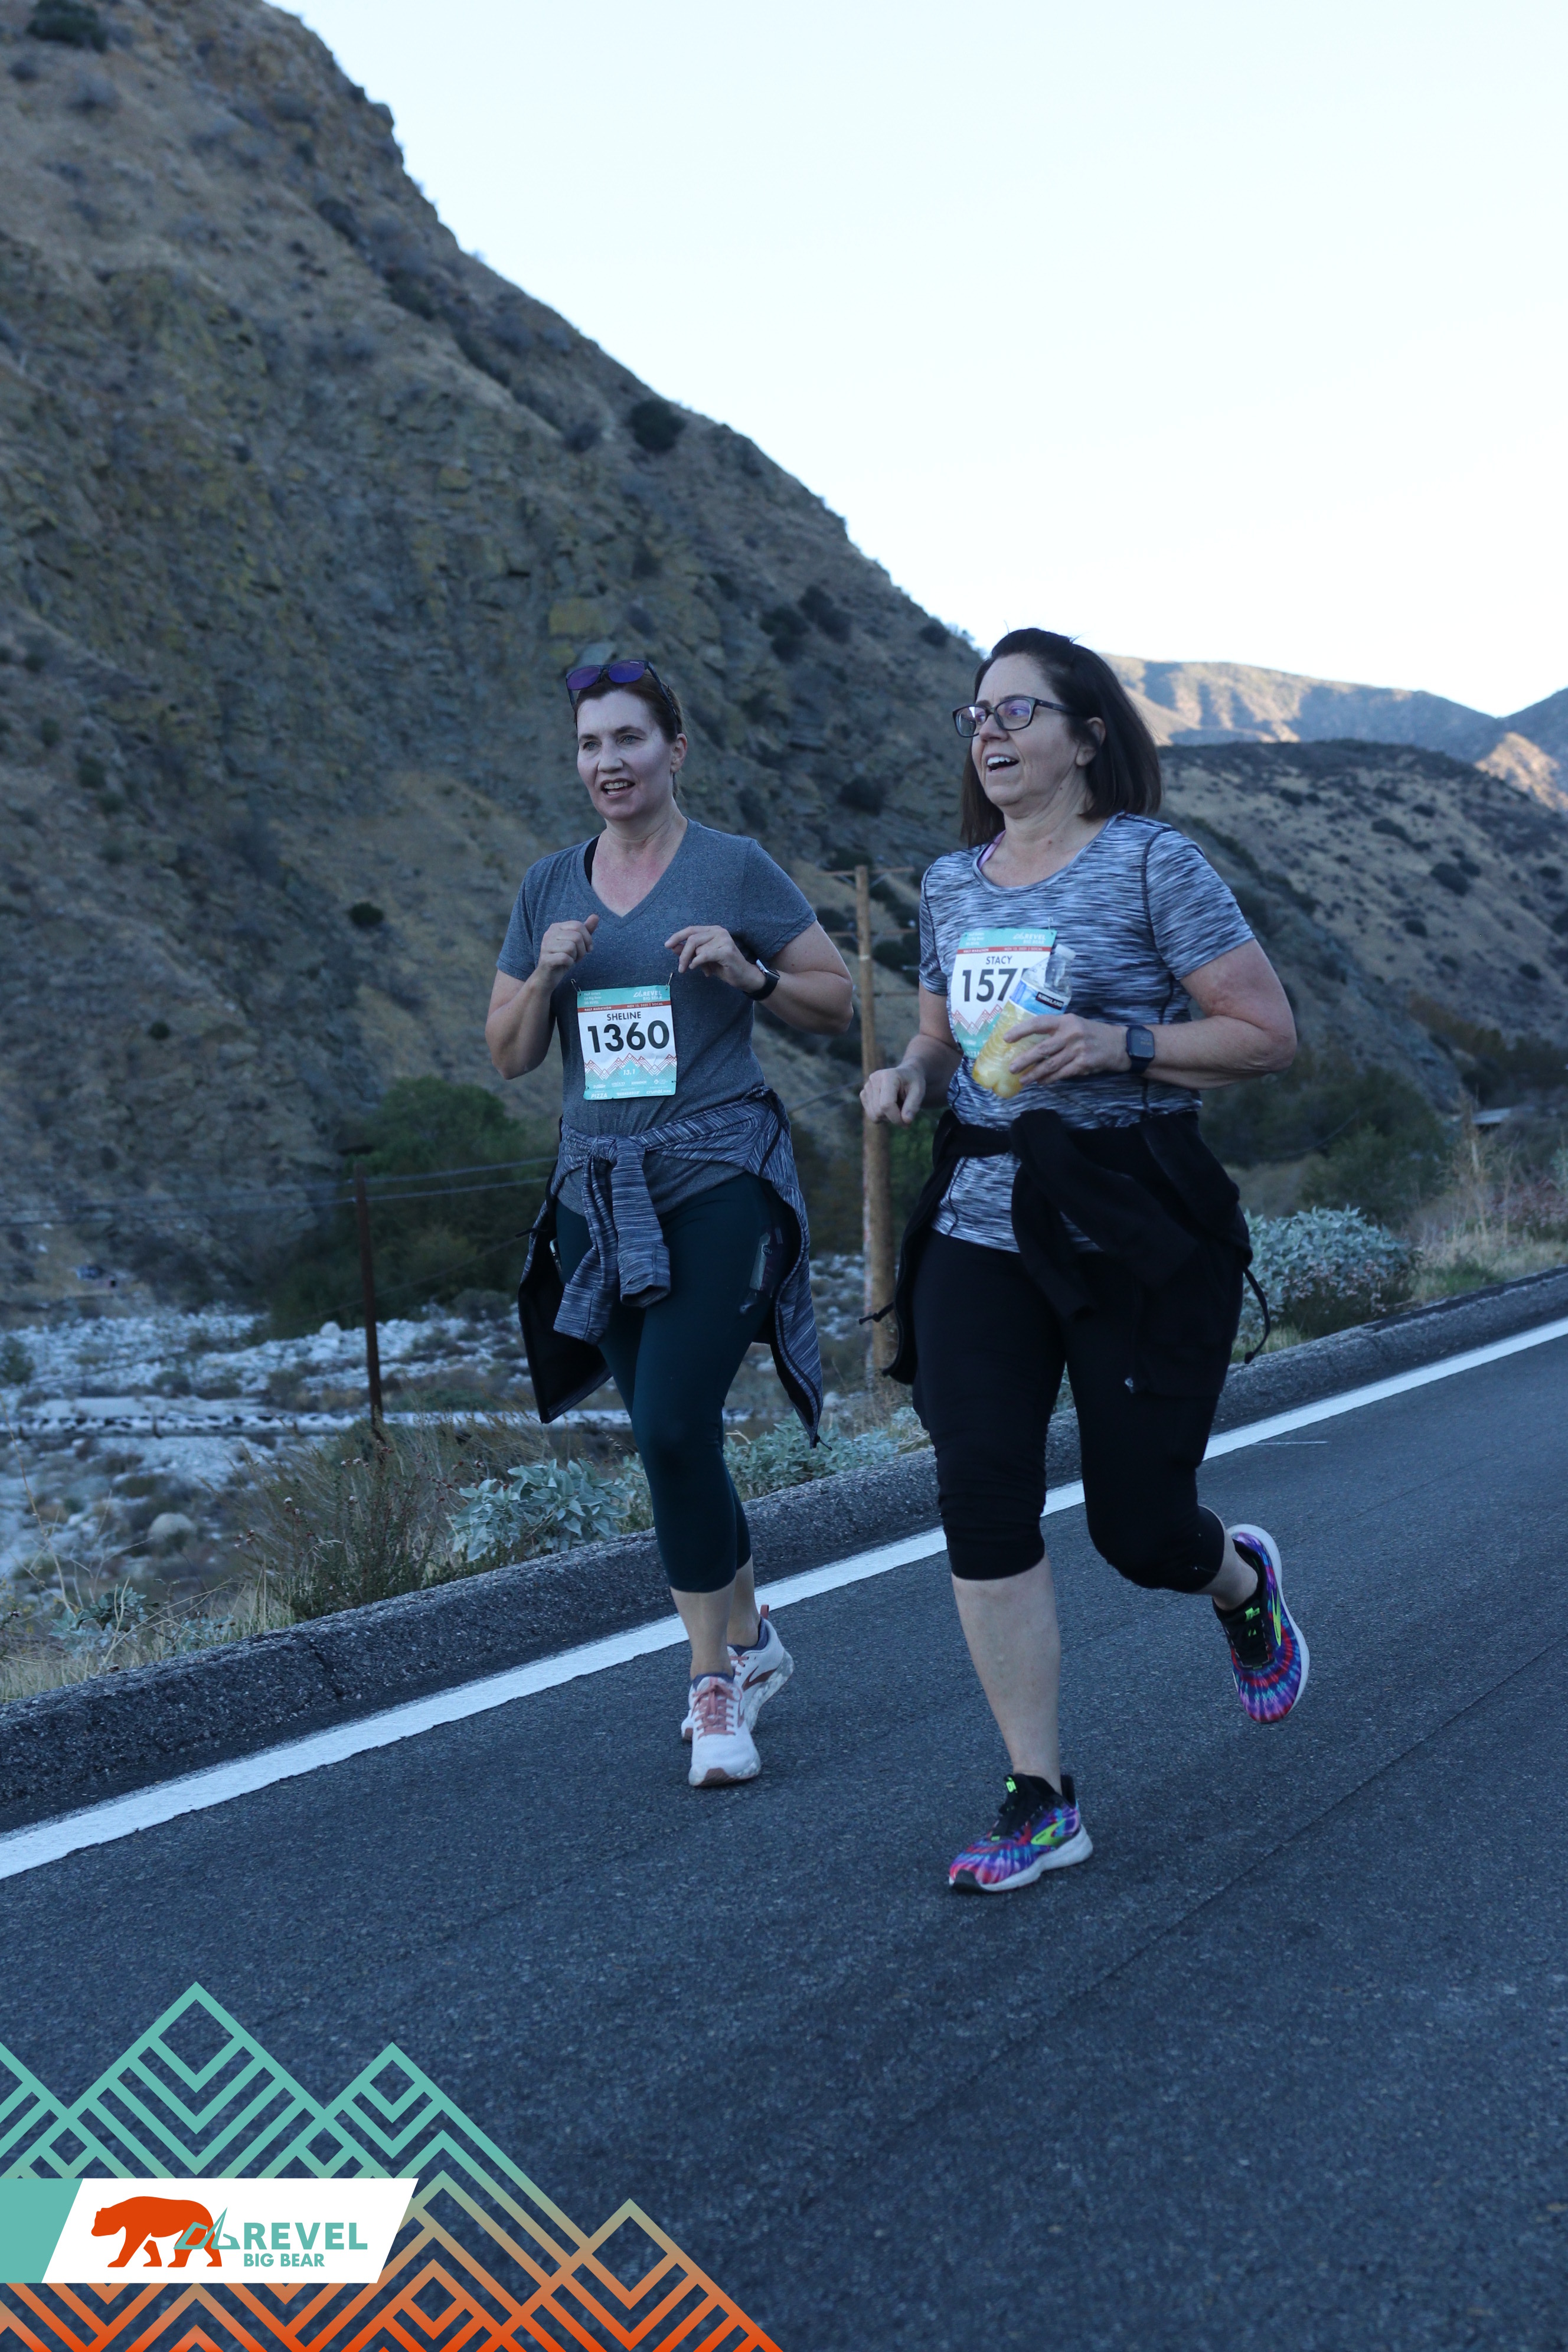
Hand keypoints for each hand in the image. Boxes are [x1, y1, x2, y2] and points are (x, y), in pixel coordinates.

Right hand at [534, 913, 597, 985]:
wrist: (547, 976)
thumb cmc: (563, 958)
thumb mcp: (576, 943)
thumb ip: (585, 930)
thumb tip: (595, 916)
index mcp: (556, 927)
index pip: (578, 925)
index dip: (587, 938)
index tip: (588, 949)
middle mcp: (549, 933)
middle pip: (576, 936)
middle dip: (582, 949)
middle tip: (578, 957)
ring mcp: (546, 946)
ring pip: (571, 947)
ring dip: (575, 957)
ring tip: (570, 960)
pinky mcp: (545, 959)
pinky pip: (565, 958)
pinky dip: (569, 963)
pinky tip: (565, 965)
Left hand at [665, 924, 758, 989]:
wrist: (743, 976)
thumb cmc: (723, 966)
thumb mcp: (703, 958)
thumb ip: (689, 951)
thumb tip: (673, 946)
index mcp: (713, 930)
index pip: (691, 930)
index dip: (677, 936)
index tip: (667, 945)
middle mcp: (719, 931)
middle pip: (692, 939)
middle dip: (683, 954)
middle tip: (681, 968)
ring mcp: (724, 940)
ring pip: (698, 949)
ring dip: (696, 962)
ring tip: (705, 969)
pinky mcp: (726, 951)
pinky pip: (704, 955)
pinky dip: (698, 962)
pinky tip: (701, 969)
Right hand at [861, 1061, 926, 1124]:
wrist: (906, 1075)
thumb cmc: (913, 1083)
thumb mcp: (919, 1092)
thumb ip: (913, 1106)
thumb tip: (906, 1121)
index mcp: (888, 1076)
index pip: (886, 1105)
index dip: (896, 1118)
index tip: (907, 1122)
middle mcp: (874, 1079)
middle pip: (879, 1112)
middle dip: (893, 1117)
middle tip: (905, 1112)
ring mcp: (866, 1086)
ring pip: (874, 1116)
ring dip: (888, 1117)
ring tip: (897, 1106)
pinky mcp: (863, 1094)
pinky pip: (871, 1115)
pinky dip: (881, 1116)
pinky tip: (889, 1105)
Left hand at [1003, 1013, 1129, 1086]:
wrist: (1119, 1044)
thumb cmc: (1092, 1034)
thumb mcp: (1075, 1024)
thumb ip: (1056, 1030)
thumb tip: (1030, 1042)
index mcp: (1066, 1021)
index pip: (1039, 1023)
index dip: (1021, 1030)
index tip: (1006, 1038)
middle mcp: (1071, 1034)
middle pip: (1042, 1049)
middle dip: (1024, 1060)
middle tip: (1011, 1068)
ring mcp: (1077, 1050)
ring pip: (1050, 1065)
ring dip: (1034, 1074)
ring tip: (1022, 1080)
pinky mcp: (1083, 1064)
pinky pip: (1061, 1074)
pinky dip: (1049, 1079)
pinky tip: (1041, 1082)